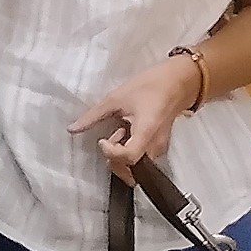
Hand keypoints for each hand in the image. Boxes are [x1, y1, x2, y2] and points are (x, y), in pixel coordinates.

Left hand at [75, 52, 197, 176]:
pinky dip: (129, 149)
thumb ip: (93, 116)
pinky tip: (127, 132)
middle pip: (131, 167)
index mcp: (146, 131)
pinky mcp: (159, 147)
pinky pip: (141, 156)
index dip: (112, 153)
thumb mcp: (116, 98)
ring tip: (120, 130)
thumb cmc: (150, 87)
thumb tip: (72, 129)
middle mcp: (155, 145)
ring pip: (135, 164)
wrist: (177, 83)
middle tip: (109, 136)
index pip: (129, 157)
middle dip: (114, 157)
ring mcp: (159, 148)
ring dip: (121, 153)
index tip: (103, 140)